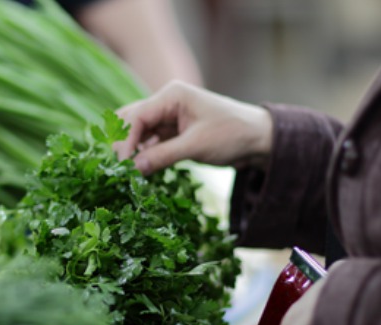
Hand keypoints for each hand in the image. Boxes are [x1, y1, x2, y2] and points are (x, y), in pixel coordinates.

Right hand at [113, 81, 273, 174]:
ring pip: (139, 132)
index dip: (126, 140)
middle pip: (132, 120)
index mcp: (172, 95)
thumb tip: (133, 168)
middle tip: (121, 168)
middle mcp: (167, 102)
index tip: (122, 164)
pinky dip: (145, 155)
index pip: (137, 116)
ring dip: (133, 150)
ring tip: (130, 172)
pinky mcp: (173, 132)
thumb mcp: (196, 146)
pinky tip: (142, 170)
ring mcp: (169, 117)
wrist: (259, 139)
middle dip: (124, 143)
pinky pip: (151, 142)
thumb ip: (163, 156)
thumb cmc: (232, 135)